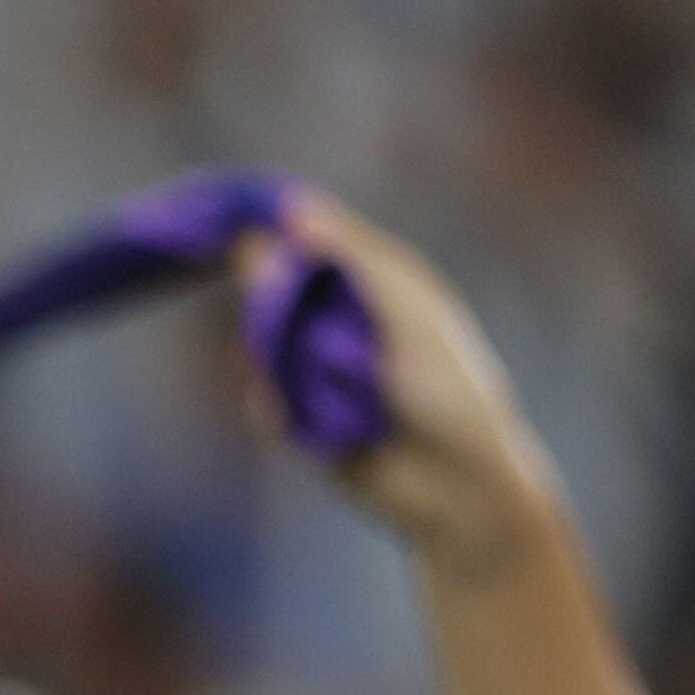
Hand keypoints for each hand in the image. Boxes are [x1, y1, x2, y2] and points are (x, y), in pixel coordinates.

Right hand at [244, 192, 563, 584]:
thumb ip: (352, 257)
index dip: (276, 230)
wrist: (457, 490)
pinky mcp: (304, 420)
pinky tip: (298, 422)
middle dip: (269, 302)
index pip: (313, 238)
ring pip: (264, 345)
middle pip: (279, 289)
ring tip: (311, 388)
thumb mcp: (407, 310)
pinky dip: (277, 409)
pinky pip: (267, 400)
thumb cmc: (451, 392)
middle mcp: (345, 320)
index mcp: (377, 282)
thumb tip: (293, 205)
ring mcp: (321, 370)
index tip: (237, 224)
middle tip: (277, 316)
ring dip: (274, 361)